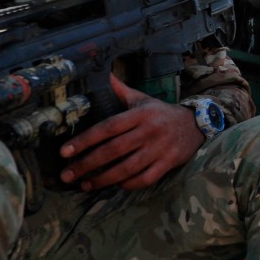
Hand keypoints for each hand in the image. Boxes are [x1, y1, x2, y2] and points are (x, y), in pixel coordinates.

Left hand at [59, 76, 202, 190]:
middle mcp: (149, 131)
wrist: (195, 124)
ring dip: (103, 179)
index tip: (64, 151)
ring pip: (127, 168)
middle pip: (113, 150)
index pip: (107, 128)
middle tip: (66, 175)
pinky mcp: (168, 163)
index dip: (85, 140)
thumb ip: (119, 90)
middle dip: (87, 164)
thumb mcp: (141, 99)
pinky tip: (113, 186)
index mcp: (139, 114)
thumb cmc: (160, 112)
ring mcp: (160, 149)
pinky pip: (145, 178)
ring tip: (84, 185)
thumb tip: (99, 73)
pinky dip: (128, 184)